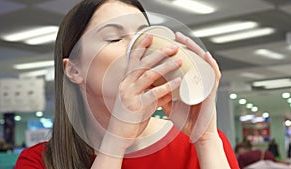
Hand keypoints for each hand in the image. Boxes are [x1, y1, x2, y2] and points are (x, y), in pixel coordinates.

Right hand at [100, 34, 181, 156]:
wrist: (118, 135)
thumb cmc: (128, 117)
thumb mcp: (134, 100)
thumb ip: (146, 90)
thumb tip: (161, 85)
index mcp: (125, 82)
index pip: (132, 60)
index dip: (140, 46)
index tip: (150, 36)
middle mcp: (126, 85)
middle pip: (142, 63)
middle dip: (158, 52)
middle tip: (173, 46)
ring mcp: (130, 94)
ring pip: (149, 74)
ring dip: (165, 65)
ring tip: (179, 59)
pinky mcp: (137, 105)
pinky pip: (154, 93)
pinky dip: (167, 86)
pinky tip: (178, 81)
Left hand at [164, 32, 220, 142]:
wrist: (199, 137)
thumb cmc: (188, 123)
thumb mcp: (171, 107)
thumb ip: (164, 98)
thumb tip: (151, 91)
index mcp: (191, 86)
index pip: (185, 65)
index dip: (178, 53)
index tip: (167, 43)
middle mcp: (199, 83)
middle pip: (194, 60)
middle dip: (185, 46)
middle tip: (175, 35)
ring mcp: (206, 87)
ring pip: (203, 65)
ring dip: (196, 51)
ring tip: (186, 40)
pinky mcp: (211, 95)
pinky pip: (213, 78)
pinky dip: (211, 66)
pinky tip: (206, 56)